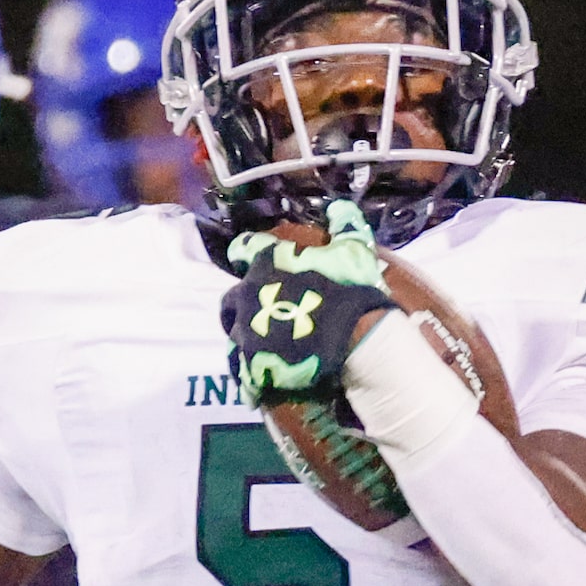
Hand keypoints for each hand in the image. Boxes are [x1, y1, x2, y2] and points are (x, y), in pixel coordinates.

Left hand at [220, 199, 396, 404]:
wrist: (354, 338)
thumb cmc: (351, 289)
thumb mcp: (353, 251)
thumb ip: (344, 226)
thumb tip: (338, 205)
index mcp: (267, 262)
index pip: (243, 249)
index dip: (245, 254)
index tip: (245, 259)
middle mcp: (247, 293)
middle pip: (231, 299)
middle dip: (241, 305)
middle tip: (260, 314)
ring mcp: (246, 330)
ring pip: (235, 335)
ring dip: (247, 338)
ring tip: (264, 349)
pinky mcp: (250, 363)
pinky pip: (242, 372)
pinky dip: (251, 375)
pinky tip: (263, 379)